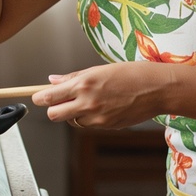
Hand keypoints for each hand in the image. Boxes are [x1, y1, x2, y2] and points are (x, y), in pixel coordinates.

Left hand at [31, 62, 177, 129]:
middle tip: (59, 101)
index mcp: (85, 83)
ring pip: (72, 121)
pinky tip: (102, 106)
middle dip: (53, 109)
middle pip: (54, 115)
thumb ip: (74, 77)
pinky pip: (89, 124)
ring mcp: (98, 117)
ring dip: (73, 113)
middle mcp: (88, 102)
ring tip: (87, 100)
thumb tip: (53, 80)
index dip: (39, 98)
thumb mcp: (100, 69)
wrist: (158, 89)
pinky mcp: (107, 126)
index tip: (36, 97)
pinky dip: (89, 118)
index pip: (50, 96)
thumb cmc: (133, 73)